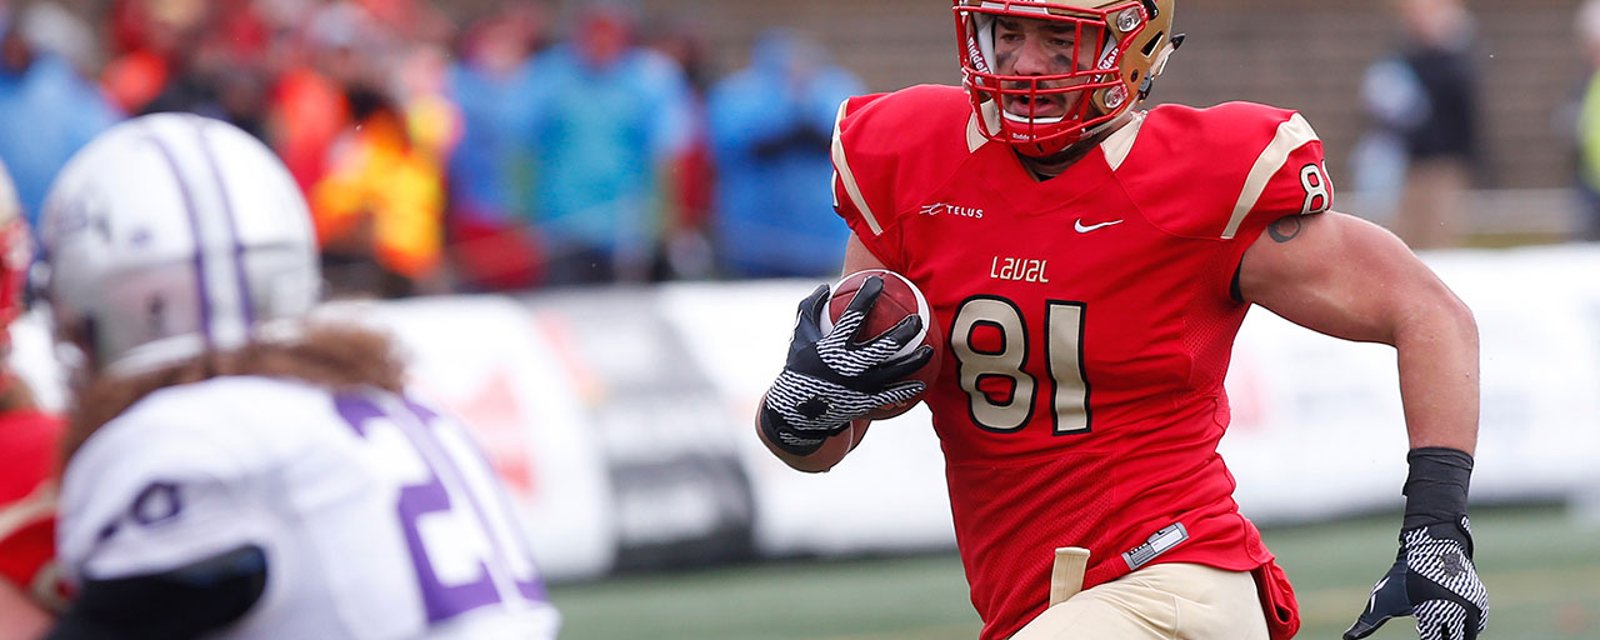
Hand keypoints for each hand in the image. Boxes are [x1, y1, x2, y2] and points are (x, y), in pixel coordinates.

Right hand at [760, 277, 932, 454]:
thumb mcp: (800, 336)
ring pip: (894, 371)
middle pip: (884, 345)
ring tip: (929, 349)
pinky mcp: (864, 403)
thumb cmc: (800, 367)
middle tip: (916, 319)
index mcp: (832, 347)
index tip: (879, 282)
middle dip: (904, 331)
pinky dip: (907, 388)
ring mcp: (858, 386)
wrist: (797, 412)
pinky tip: (922, 382)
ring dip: (914, 361)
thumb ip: (811, 308)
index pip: (853, 316)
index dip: (866, 296)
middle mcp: (848, 366)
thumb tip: (825, 286)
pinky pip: (891, 394)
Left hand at [1344, 516, 1487, 639]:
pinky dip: (1465, 630)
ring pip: (1467, 636)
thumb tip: (1347, 638)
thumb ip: (1367, 623)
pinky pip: (1475, 626)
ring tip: (1435, 629)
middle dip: (1440, 638)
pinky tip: (1448, 627)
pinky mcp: (1480, 602)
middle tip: (1425, 630)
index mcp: (1432, 611)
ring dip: (1453, 637)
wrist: (1432, 544)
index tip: (1420, 635)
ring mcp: (1473, 606)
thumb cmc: (1403, 575)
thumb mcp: (1382, 598)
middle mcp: (1457, 610)